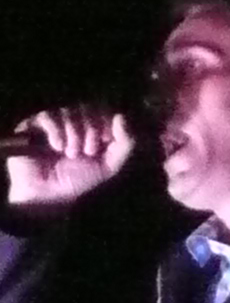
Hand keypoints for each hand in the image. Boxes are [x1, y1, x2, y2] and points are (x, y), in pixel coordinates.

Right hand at [5, 106, 133, 212]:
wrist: (46, 193)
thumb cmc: (76, 181)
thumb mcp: (109, 166)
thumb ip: (125, 144)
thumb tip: (122, 117)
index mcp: (92, 129)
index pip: (103, 110)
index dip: (107, 122)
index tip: (106, 140)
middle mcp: (72, 122)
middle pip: (88, 109)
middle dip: (92, 131)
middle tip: (87, 152)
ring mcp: (53, 122)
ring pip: (69, 111)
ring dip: (74, 134)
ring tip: (70, 153)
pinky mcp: (33, 125)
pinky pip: (48, 115)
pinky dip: (56, 131)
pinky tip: (57, 147)